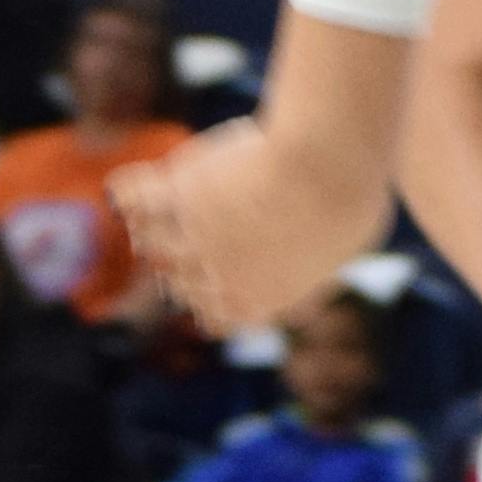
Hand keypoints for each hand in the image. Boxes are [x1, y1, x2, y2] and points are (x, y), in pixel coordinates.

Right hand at [128, 112, 390, 336]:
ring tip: (158, 211)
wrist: (325, 163)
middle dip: (182, 265)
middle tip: (184, 245)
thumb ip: (318, 275)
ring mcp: (193, 239)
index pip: (218, 318)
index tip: (215, 285)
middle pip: (180, 283)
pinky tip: (129, 184)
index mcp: (262, 299)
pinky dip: (130, 191)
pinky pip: (136, 199)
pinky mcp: (177, 197)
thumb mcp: (346, 248)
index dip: (214, 301)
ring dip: (153, 228)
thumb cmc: (352, 199)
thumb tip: (313, 291)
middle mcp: (219, 278)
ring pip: (153, 243)